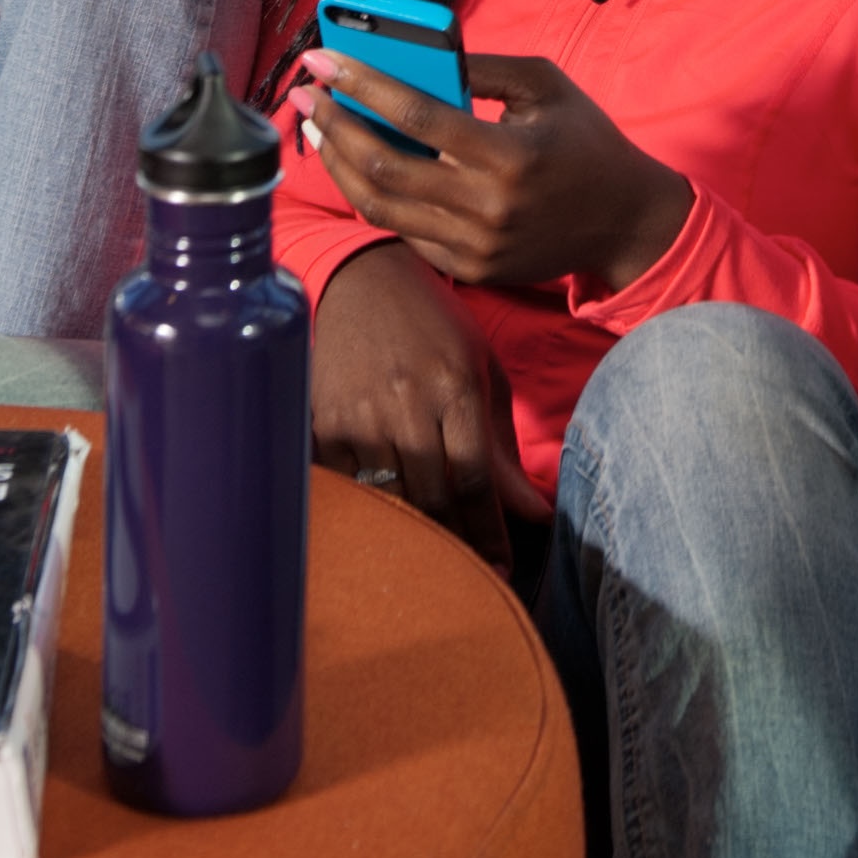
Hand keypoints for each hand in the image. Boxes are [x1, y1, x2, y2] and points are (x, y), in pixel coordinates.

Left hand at [291, 49, 694, 295]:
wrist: (624, 221)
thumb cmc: (585, 142)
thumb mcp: (546, 86)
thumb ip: (483, 68)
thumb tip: (417, 54)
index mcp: (509, 154)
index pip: (416, 116)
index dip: (361, 85)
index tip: (322, 60)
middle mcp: (488, 207)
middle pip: (385, 168)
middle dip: (334, 127)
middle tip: (306, 96)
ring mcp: (476, 246)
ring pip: (382, 207)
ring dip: (341, 165)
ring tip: (321, 130)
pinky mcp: (470, 271)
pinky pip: (405, 232)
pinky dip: (377, 197)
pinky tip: (361, 167)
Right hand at [311, 241, 540, 566]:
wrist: (361, 280)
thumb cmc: (434, 326)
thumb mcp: (482, 372)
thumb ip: (503, 448)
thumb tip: (536, 514)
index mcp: (455, 388)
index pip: (476, 481)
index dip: (490, 535)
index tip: (502, 569)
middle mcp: (407, 404)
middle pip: (434, 500)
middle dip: (457, 545)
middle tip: (471, 577)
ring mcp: (359, 415)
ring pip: (389, 500)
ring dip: (414, 536)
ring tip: (432, 562)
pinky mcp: (321, 422)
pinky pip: (347, 487)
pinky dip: (369, 510)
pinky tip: (383, 527)